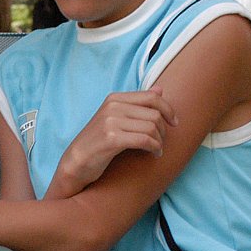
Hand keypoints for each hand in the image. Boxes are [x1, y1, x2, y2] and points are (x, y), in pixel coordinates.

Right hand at [53, 89, 177, 193]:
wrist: (76, 162)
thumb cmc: (98, 142)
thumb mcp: (115, 118)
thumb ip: (137, 103)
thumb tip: (160, 89)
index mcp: (115, 98)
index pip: (152, 97)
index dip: (168, 110)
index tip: (174, 123)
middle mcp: (113, 107)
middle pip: (154, 114)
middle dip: (163, 130)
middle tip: (161, 142)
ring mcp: (111, 122)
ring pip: (151, 127)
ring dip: (159, 141)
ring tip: (157, 150)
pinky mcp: (111, 139)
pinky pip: (144, 140)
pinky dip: (154, 148)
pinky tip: (154, 154)